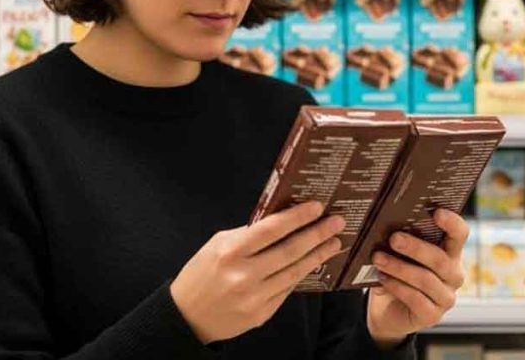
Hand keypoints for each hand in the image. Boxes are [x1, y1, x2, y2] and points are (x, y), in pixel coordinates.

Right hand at [170, 201, 345, 344]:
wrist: (187, 317)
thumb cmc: (201, 274)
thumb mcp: (217, 245)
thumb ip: (247, 235)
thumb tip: (281, 222)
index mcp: (230, 252)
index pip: (271, 229)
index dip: (297, 217)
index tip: (317, 207)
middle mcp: (244, 275)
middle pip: (290, 251)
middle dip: (317, 234)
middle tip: (337, 222)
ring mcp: (254, 297)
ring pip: (294, 272)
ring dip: (318, 256)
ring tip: (334, 243)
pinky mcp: (261, 314)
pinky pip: (287, 290)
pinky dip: (301, 274)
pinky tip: (313, 263)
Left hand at [366, 209, 467, 347]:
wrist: (388, 309)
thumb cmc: (397, 272)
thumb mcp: (400, 254)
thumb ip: (401, 238)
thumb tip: (386, 222)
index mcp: (450, 253)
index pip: (459, 234)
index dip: (452, 223)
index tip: (436, 212)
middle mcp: (454, 274)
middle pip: (440, 259)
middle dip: (416, 247)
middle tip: (393, 238)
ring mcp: (445, 297)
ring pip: (426, 279)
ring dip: (399, 268)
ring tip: (378, 258)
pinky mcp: (432, 315)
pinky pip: (416, 299)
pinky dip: (397, 287)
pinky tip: (382, 279)